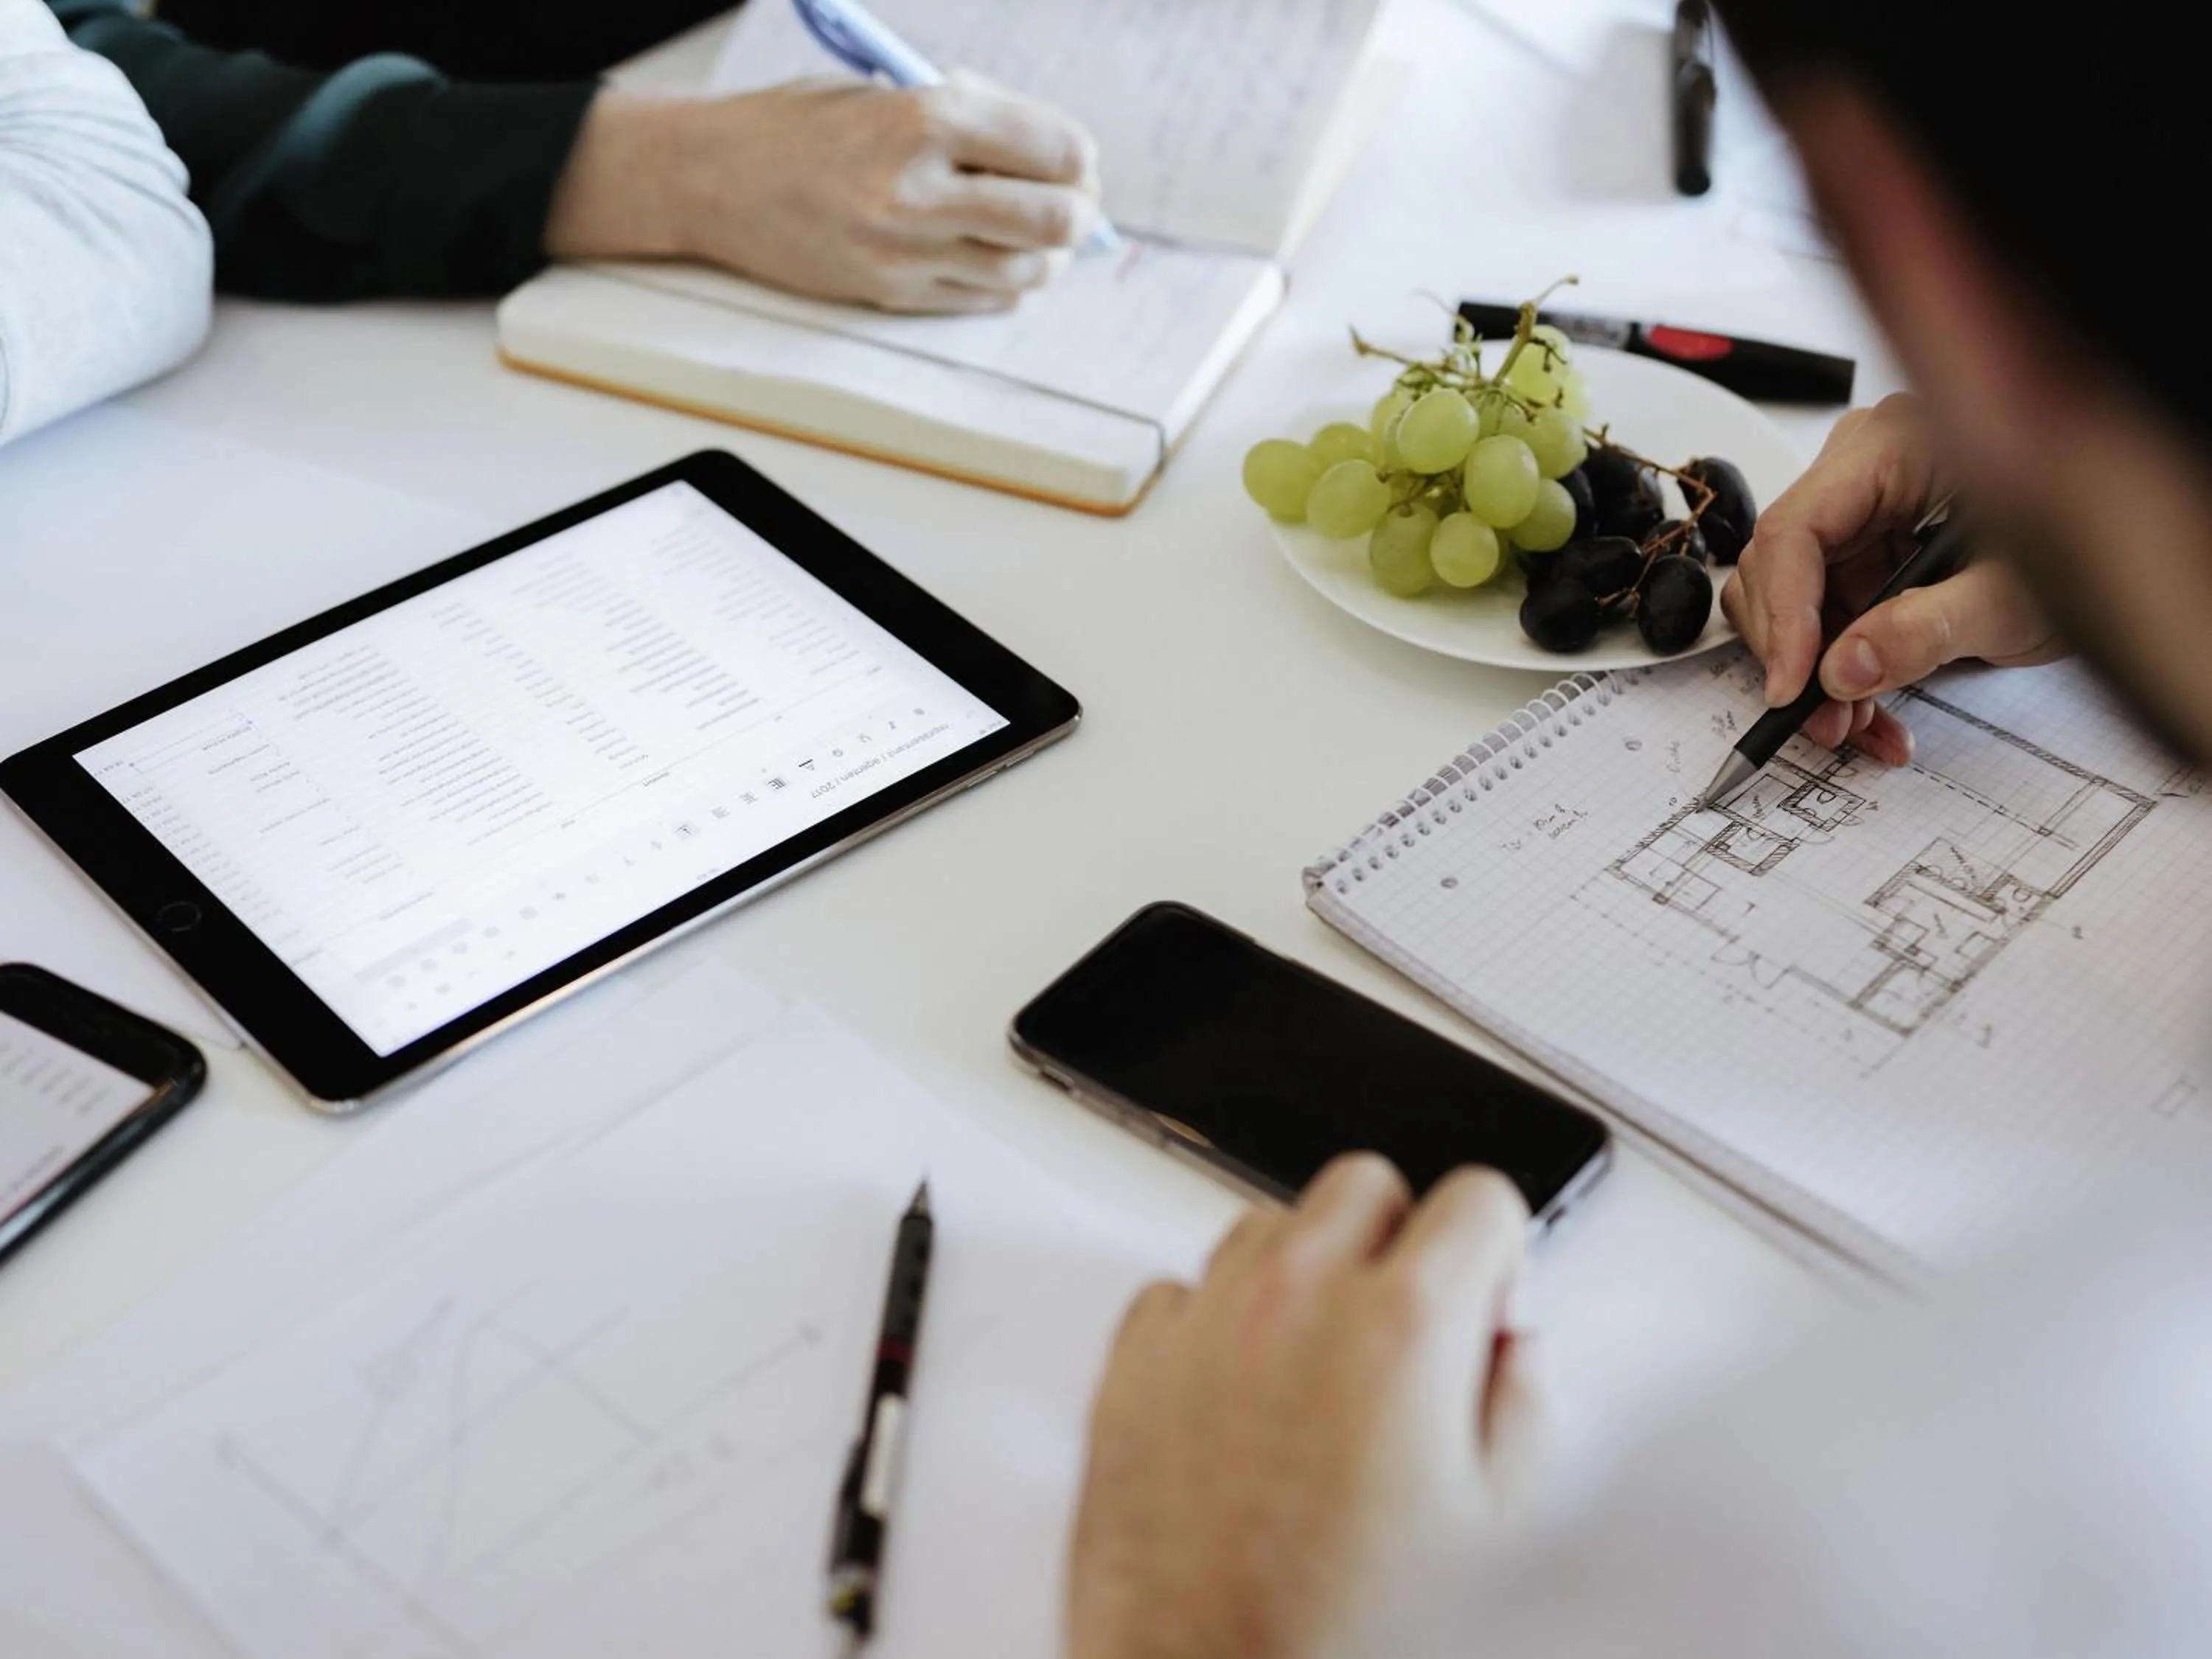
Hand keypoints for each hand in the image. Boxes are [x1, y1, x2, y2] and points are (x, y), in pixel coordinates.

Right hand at [546, 78, 1101, 313]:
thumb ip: (972, 120)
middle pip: (1055, 219)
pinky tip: (988, 253)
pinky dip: (1004, 279)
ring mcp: (905, 251)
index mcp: (925, 118)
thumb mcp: (891, 91)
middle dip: (1077, 212)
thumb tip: (1059, 158)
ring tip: (1027, 232)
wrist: (712, 176)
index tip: (1075, 161)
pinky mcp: (891, 292)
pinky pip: (984, 298)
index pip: (1056, 151)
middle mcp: (919, 190)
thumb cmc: (803, 125)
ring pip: (1027, 269)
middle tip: (1070, 204)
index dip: (1079, 159)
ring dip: (1043, 253)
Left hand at [1069, 1156, 1542, 1658]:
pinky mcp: (1135, 1355)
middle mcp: (1299, 1295)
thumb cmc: (1343, 1623)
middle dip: (1398, 1238)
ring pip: (1268, 1223)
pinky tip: (1244, 1393)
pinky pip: (1183, 1289)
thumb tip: (1509, 1346)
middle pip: (1365, 1182)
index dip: (1496, 1249)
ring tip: (1322, 1368)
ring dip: (1304, 1270)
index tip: (1485, 1293)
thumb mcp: (1494, 1518)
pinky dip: (1216, 1321)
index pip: (1478, 1194)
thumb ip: (1522, 1399)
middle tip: (1407, 1323)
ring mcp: (1208, 1318)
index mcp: (1404, 1324)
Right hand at [1720, 393, 2060, 763]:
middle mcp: (1865, 470)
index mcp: (1895, 445)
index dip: (1782, 614)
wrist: (2122, 547)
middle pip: (1781, 567)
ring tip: (1856, 721)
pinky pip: (1823, 615)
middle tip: (1823, 716)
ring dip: (1816, 671)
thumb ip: (1927, 629)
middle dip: (1798, 654)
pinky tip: (1871, 706)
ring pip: (1792, 600)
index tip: (1793, 684)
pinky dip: (1841, 669)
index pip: (1797, 529)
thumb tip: (1844, 667)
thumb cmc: (2093, 538)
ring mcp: (1861, 511)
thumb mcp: (2015, 596)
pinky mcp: (1866, 551)